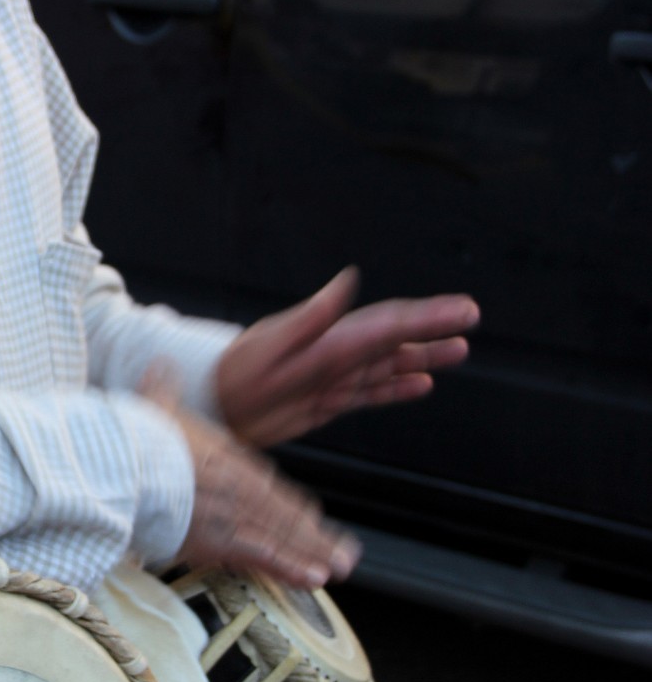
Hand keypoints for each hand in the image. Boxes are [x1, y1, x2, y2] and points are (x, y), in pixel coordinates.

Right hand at [143, 374, 360, 589]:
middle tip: (341, 551)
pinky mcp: (222, 542)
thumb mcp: (155, 407)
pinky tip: (314, 577)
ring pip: (283, 536)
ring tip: (337, 567)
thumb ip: (163, 388)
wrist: (129, 467)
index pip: (266, 484)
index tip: (309, 514)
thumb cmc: (141, 440)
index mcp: (227, 457)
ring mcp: (235, 515)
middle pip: (285, 513)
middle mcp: (240, 486)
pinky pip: (265, 557)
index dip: (289, 503)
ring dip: (313, 553)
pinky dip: (291, 567)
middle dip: (314, 534)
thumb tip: (161, 363)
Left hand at [215, 268, 478, 448]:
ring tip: (458, 350)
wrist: (212, 400)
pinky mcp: (326, 400)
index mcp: (334, 339)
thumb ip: (312, 317)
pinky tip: (420, 385)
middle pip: (397, 339)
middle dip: (435, 329)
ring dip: (424, 358)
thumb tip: (348, 280)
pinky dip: (397, 389)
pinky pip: (370, 393)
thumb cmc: (236, 372)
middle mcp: (339, 353)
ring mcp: (335, 377)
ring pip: (390, 366)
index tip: (463, 309)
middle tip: (471, 317)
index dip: (430, 317)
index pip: (391, 324)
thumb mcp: (272, 344)